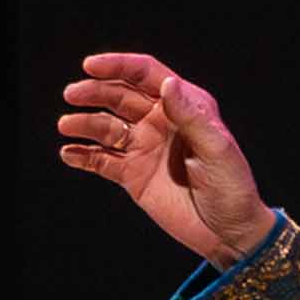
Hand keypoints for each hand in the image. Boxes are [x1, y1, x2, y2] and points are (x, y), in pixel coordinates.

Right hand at [58, 52, 274, 265]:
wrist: (229, 232)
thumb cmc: (233, 188)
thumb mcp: (218, 150)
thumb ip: (192, 117)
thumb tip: (167, 84)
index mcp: (184, 106)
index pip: (145, 74)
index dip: (117, 66)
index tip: (90, 66)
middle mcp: (160, 121)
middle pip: (118, 96)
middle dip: (94, 92)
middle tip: (72, 95)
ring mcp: (144, 147)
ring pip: (105, 127)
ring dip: (84, 123)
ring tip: (67, 126)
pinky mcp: (132, 174)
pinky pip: (101, 160)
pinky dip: (82, 155)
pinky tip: (69, 153)